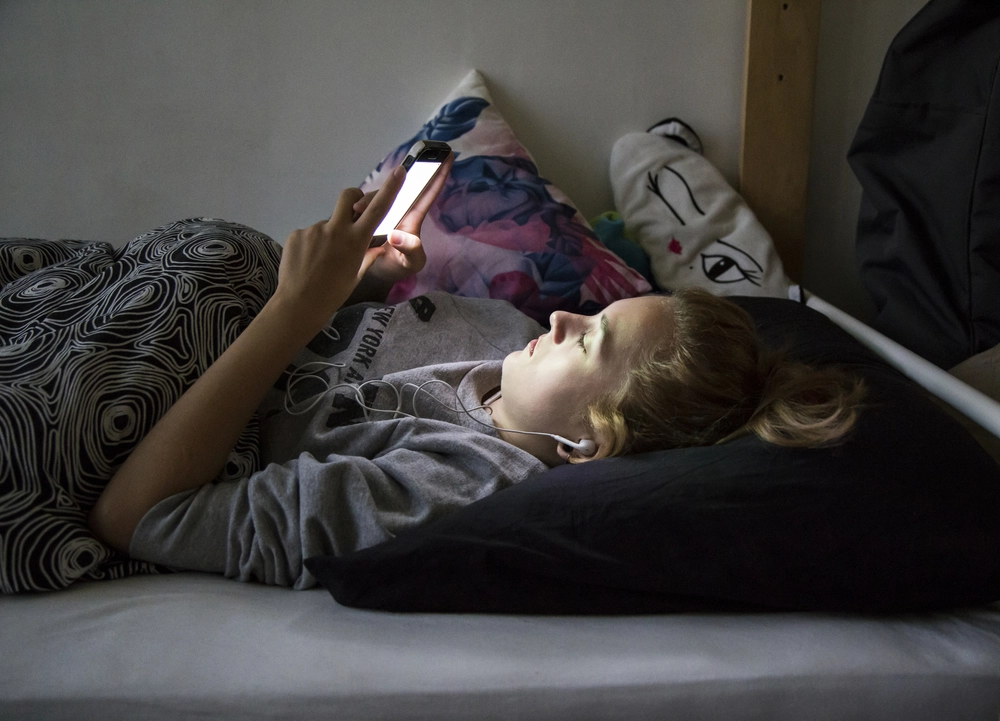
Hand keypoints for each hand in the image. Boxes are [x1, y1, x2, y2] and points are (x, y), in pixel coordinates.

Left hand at [274, 165, 405, 329]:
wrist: (299, 304)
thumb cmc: (333, 293)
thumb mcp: (356, 275)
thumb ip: (367, 255)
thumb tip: (377, 245)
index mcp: (355, 241)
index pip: (377, 209)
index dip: (390, 188)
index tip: (400, 170)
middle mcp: (335, 229)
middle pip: (348, 197)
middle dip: (354, 198)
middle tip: (353, 210)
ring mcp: (314, 230)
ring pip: (327, 225)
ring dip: (328, 236)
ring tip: (321, 261)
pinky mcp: (296, 234)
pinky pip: (308, 235)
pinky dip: (311, 246)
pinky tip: (308, 263)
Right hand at [351, 152, 452, 287]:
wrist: (376, 274)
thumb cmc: (399, 266)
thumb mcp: (410, 263)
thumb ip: (409, 250)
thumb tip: (395, 236)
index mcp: (414, 218)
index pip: (429, 192)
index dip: (440, 174)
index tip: (449, 153)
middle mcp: (400, 210)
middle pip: (399, 187)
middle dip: (391, 181)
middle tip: (381, 186)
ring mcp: (384, 211)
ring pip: (378, 194)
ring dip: (368, 198)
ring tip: (357, 209)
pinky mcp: (368, 214)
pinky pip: (363, 202)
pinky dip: (356, 205)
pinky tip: (350, 212)